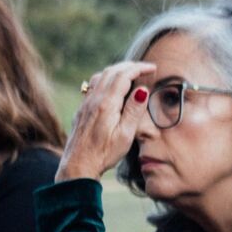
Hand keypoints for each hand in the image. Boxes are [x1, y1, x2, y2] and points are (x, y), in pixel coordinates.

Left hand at [57, 62, 155, 181]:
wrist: (78, 165)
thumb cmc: (104, 153)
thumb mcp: (125, 135)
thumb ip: (133, 111)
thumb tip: (142, 90)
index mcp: (107, 104)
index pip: (124, 76)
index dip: (139, 68)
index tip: (152, 68)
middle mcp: (94, 99)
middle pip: (112, 71)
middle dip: (129, 66)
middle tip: (144, 68)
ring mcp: (85, 103)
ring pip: (100, 76)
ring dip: (116, 70)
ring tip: (130, 74)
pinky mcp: (82, 109)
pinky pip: (93, 85)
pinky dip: (106, 78)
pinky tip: (111, 86)